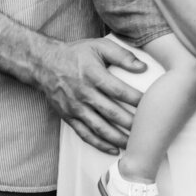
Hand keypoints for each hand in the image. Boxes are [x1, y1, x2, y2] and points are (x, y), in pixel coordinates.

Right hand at [32, 37, 144, 152]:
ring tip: (135, 144)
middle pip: (111, 112)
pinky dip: (100, 144)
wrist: (44, 63)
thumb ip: (122, 55)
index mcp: (93, 75)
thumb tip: (143, 67)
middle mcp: (84, 93)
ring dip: (118, 138)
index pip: (119, 91)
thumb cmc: (76, 53)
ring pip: (99, 128)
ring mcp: (75, 107)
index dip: (136, 100)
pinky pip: (85, 135)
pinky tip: (114, 149)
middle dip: (131, 123)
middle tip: (148, 130)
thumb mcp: (99, 46)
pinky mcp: (69, 117)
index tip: (151, 105)